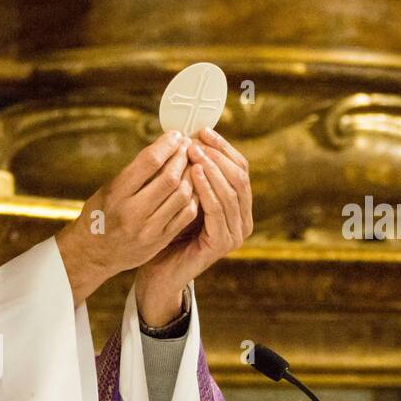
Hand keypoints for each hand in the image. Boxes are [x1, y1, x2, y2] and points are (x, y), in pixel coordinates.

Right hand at [55, 132, 200, 304]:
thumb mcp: (109, 189)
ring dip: (191, 176)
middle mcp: (132, 213)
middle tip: (187, 147)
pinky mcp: (159, 241)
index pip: (149, 162)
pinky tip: (190, 187)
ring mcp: (148, 230)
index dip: (167, 145)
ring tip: (191, 165)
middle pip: (170, 178)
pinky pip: (186, 214)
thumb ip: (135, 172)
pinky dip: (192, 197)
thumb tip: (164, 148)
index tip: (176, 136)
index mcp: (116, 195)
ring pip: (182, 195)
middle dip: (182, 157)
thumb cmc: (100, 215)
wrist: (93, 254)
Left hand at [135, 128, 252, 324]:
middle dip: (217, 155)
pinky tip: (193, 174)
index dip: (223, 147)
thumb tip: (192, 136)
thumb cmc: (168, 232)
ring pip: (231, 191)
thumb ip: (194, 174)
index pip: (239, 167)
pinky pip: (218, 209)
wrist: (158, 270)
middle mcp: (243, 219)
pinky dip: (207, 188)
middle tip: (197, 140)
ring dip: (211, 168)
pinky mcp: (223, 243)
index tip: (203, 130)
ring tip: (194, 152)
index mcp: (238, 206)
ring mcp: (236, 233)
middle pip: (240, 176)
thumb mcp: (184, 196)